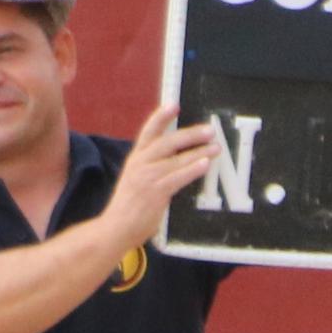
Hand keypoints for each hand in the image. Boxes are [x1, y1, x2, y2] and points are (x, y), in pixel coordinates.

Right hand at [102, 102, 221, 245]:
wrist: (116, 227)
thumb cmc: (129, 206)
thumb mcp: (136, 178)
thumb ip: (152, 167)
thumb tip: (178, 158)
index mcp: (135, 158)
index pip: (148, 132)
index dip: (161, 117)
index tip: (174, 105)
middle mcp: (140, 164)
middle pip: (168, 142)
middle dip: (191, 134)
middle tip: (209, 130)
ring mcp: (147, 177)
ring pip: (177, 159)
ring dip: (199, 152)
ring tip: (215, 147)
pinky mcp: (155, 192)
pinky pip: (178, 177)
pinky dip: (193, 169)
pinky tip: (205, 164)